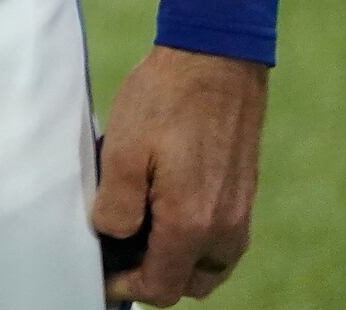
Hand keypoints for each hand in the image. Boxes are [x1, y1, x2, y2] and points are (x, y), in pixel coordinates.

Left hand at [95, 46, 267, 303]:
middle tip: (117, 249)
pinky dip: (194, 241)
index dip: (125, 286)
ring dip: (175, 260)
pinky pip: (220, 240)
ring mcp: (240, 213)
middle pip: (188, 284)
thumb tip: (112, 237)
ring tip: (138, 229)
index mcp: (192, 224)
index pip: (160, 287)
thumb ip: (116, 206)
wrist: (216, 59)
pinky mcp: (244, 195)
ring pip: (207, 265)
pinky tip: (164, 208)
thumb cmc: (166, 100)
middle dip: (152, 277)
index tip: (101, 272)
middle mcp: (225, 228)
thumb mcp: (122, 150)